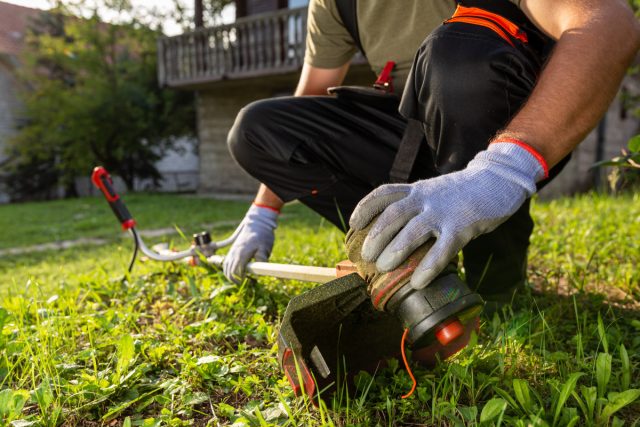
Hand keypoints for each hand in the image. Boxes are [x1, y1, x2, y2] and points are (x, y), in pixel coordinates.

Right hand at [223, 204, 277, 282]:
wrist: (257, 222)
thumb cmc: (263, 235)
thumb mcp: (265, 248)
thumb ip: (261, 260)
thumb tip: (259, 271)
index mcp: (241, 254)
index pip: (235, 272)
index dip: (239, 280)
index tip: (246, 282)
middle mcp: (234, 253)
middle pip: (228, 272)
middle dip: (234, 279)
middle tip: (243, 283)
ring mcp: (232, 251)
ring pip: (226, 267)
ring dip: (230, 274)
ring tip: (240, 279)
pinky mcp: (233, 249)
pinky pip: (227, 261)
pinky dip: (228, 268)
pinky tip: (234, 271)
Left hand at [349, 141, 546, 288]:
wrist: (497, 180)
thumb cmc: (462, 193)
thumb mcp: (433, 192)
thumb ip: (416, 206)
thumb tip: (394, 236)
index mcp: (417, 190)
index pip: (384, 194)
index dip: (365, 208)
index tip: (353, 224)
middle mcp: (426, 198)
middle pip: (393, 214)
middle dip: (376, 235)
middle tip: (366, 256)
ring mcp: (444, 211)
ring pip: (413, 230)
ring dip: (395, 249)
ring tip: (383, 268)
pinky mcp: (463, 226)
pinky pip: (442, 249)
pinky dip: (428, 267)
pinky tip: (418, 282)